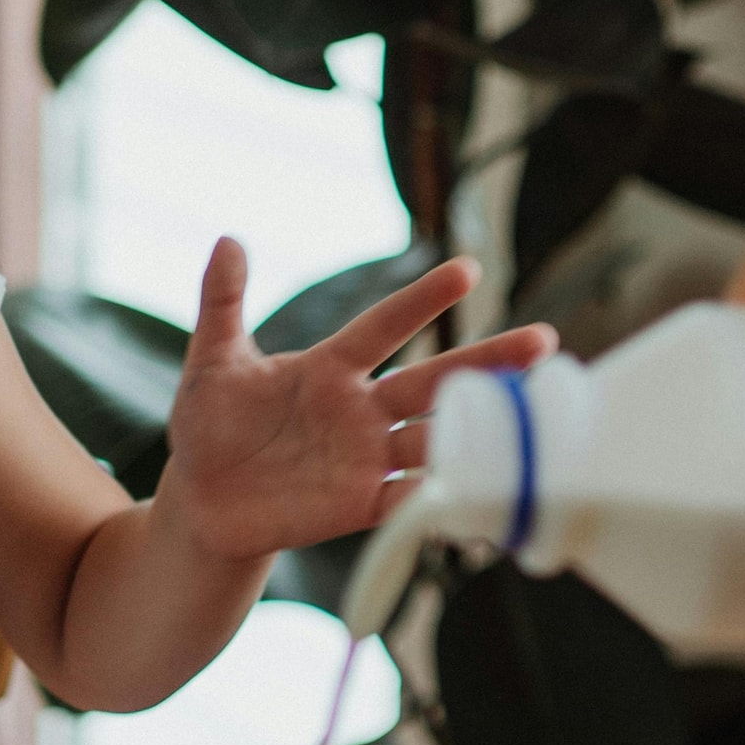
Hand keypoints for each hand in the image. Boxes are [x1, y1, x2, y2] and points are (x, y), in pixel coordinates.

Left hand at [157, 240, 558, 563]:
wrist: (202, 501)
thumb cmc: (209, 425)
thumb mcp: (213, 362)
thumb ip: (223, 302)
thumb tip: (227, 241)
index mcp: (332, 368)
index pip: (386, 326)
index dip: (423, 300)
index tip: (467, 269)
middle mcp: (363, 409)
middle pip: (436, 380)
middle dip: (488, 362)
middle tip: (543, 340)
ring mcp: (368, 457)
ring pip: (437, 437)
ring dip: (480, 428)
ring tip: (529, 415)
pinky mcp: (362, 503)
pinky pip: (411, 498)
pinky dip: (443, 495)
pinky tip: (480, 488)